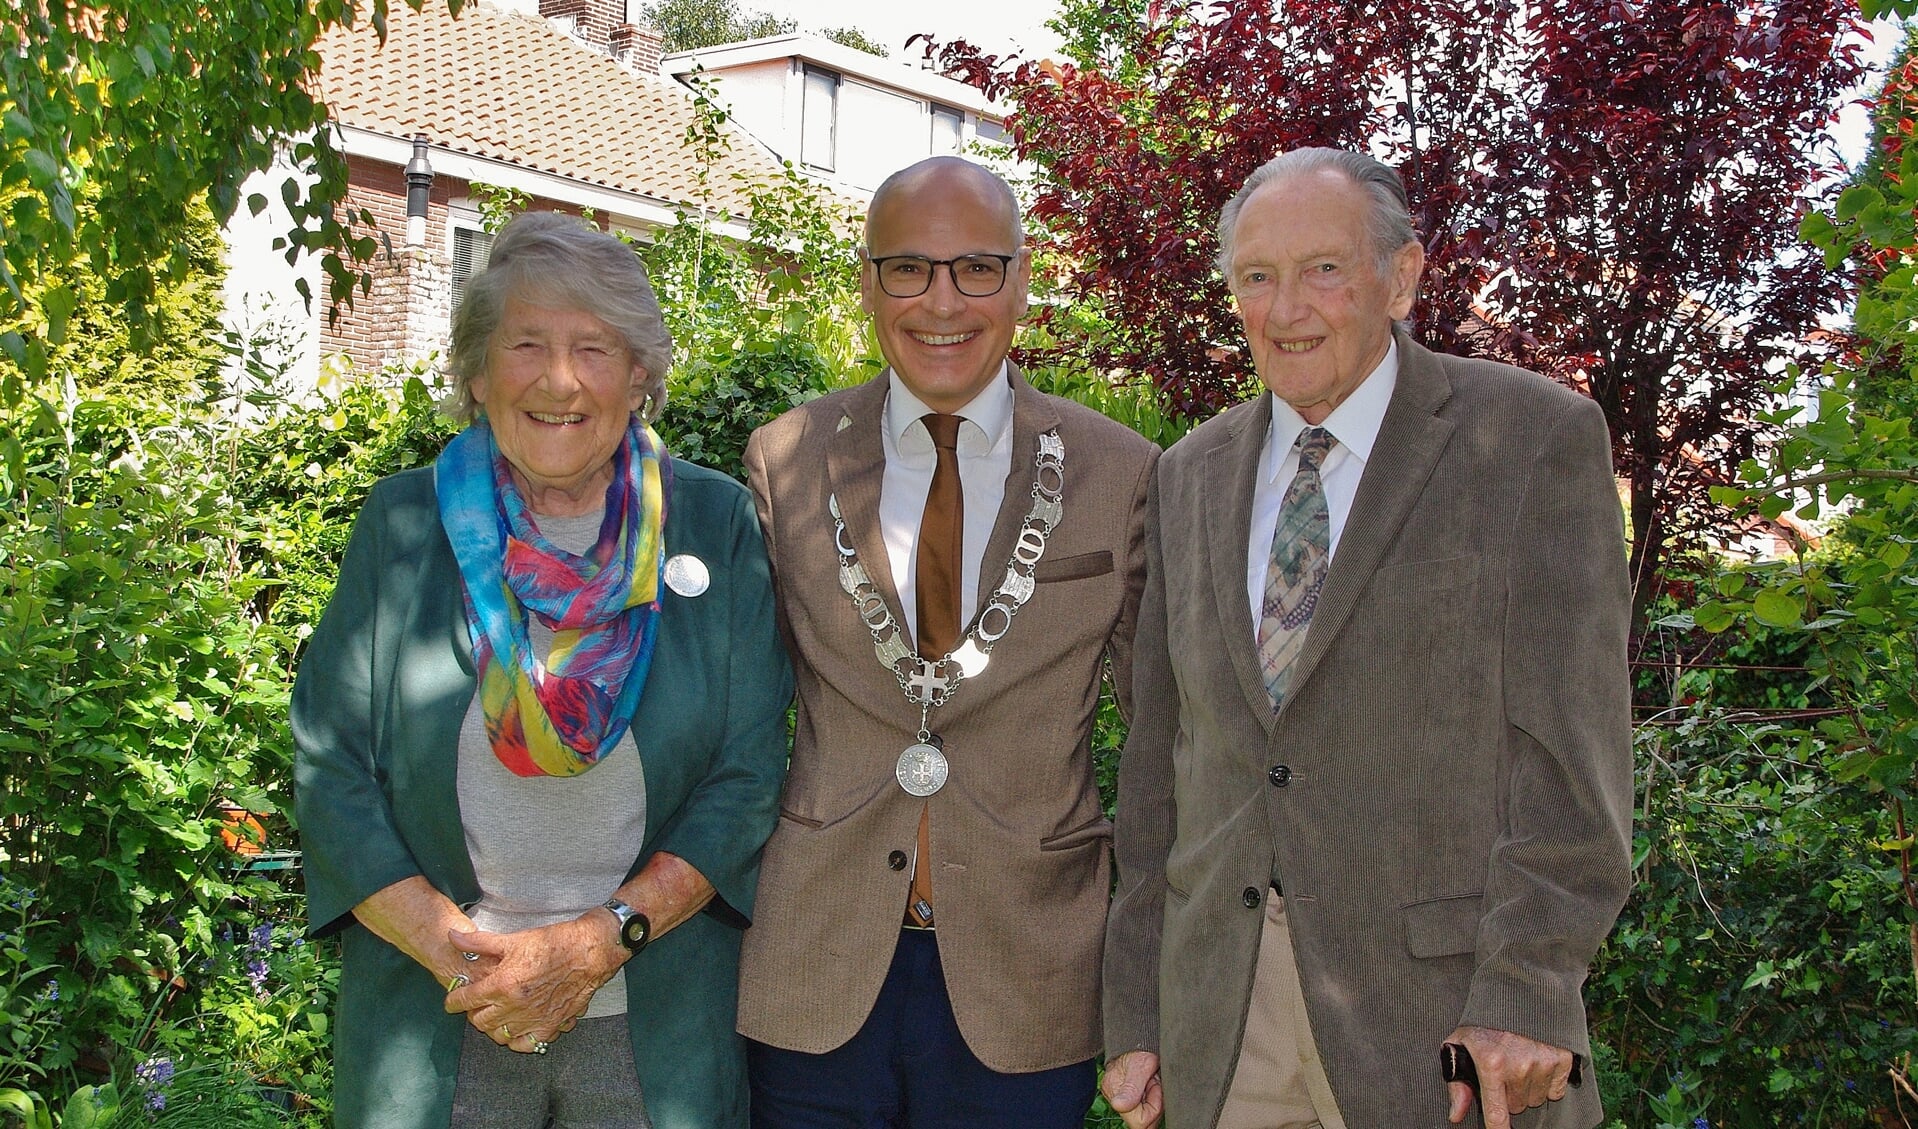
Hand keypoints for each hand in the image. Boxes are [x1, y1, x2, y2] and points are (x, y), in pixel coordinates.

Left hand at [444, 915, 625, 1051]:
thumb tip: (452, 936)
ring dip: (493, 1026)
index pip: (464, 1001)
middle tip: (478, 1003)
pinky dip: (516, 1040)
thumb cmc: (553, 943)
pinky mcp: (549, 1027)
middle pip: (479, 1021)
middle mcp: (514, 1006)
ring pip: (498, 1035)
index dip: (453, 1001)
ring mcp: (532, 1020)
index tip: (452, 1000)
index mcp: (502, 984)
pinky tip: (516, 1027)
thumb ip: (479, 943)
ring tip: (496, 1014)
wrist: (589, 952)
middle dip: (473, 1013)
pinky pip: (524, 1045)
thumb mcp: (513, 939)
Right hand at [1101, 1050, 1163, 1128]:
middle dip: (1154, 1104)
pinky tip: (1150, 1083)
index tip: (1154, 1085)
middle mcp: (1116, 1097)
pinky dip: (1152, 1098)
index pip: (1140, 1121)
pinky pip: (1145, 1108)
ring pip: (1145, 1115)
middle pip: (1142, 1121)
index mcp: (1115, 1091)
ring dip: (1154, 1100)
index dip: (1153, 1107)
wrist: (1138, 1035)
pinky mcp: (1128, 1095)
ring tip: (1152, 1080)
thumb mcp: (1140, 1064)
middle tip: (1154, 1082)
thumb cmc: (1140, 1044)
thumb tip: (1119, 1106)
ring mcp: (1122, 1097)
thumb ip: (1131, 1087)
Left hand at [1443, 1026, 1575, 1127]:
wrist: (1517, 991)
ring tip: (1519, 1062)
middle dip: (1508, 1095)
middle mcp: (1520, 1066)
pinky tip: (1537, 1062)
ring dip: (1527, 1088)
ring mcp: (1544, 1063)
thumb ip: (1457, 1083)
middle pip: (1516, 1107)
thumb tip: (1456, 1115)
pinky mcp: (1562, 1059)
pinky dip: (1547, 1083)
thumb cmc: (1484, 1019)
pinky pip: (1555, 1092)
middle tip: (1503, 1070)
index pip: (1497, 1114)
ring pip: (1535, 1100)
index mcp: (1492, 1064)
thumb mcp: (1460, 1044)